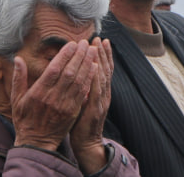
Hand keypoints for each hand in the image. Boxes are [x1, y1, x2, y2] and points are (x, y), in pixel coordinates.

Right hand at [11, 40, 96, 151]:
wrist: (36, 144)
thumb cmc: (24, 120)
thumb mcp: (16, 100)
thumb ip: (19, 78)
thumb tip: (18, 59)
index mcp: (38, 93)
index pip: (54, 70)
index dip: (64, 56)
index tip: (71, 44)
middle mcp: (53, 98)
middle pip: (69, 73)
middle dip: (78, 56)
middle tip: (84, 42)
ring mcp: (64, 106)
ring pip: (78, 81)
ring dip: (87, 64)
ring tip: (92, 51)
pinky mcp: (73, 112)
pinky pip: (83, 93)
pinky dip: (89, 79)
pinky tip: (94, 68)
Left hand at [70, 38, 112, 174]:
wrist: (86, 145)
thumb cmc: (81, 124)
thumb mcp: (83, 103)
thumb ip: (83, 88)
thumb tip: (79, 72)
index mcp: (100, 93)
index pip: (103, 70)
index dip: (103, 55)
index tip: (101, 40)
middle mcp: (103, 95)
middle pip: (105, 70)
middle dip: (102, 53)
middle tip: (100, 38)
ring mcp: (100, 102)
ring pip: (102, 77)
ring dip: (100, 60)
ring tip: (98, 46)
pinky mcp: (94, 110)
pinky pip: (96, 91)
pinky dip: (96, 78)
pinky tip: (95, 67)